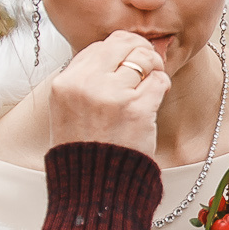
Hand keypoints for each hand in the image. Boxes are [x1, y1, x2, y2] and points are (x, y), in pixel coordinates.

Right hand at [48, 29, 167, 154]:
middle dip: (140, 49)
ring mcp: (112, 96)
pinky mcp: (137, 109)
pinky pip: (159, 80)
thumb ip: (84, 80)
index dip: (118, 49)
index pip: (98, 46)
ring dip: (154, 67)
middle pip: (122, 43)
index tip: (127, 60)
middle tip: (148, 63)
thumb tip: (115, 50)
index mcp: (65, 83)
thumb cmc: (84, 149)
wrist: (93, 186)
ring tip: (153, 80)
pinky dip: (163, 84)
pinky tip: (157, 95)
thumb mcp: (67, 110)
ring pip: (143, 58)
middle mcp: (86, 85)